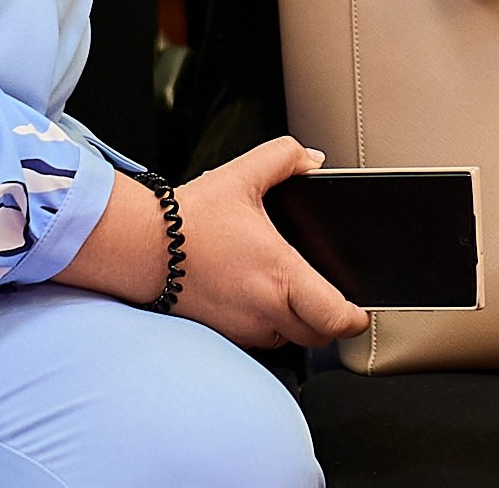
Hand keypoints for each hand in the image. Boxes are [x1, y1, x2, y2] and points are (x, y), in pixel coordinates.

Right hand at [172, 138, 369, 349]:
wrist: (139, 247)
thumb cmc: (188, 218)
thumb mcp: (242, 175)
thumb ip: (285, 158)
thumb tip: (314, 161)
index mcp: (279, 274)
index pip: (335, 318)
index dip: (355, 318)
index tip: (359, 308)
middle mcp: (264, 310)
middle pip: (318, 336)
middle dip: (331, 322)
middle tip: (331, 299)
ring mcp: (242, 328)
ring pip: (288, 340)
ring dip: (297, 324)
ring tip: (291, 293)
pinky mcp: (222, 334)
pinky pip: (259, 339)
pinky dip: (268, 325)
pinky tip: (258, 297)